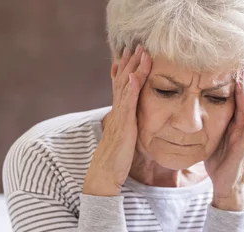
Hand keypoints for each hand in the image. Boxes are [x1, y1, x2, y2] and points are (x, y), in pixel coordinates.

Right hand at [83, 44, 151, 195]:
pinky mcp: (123, 127)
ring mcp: (119, 119)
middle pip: (122, 82)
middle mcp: (117, 113)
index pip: (121, 87)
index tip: (132, 54)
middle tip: (137, 44)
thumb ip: (128, 127)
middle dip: (130, 63)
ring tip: (139, 52)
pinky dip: (130, 89)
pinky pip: (127, 105)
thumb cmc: (115, 161)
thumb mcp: (124, 139)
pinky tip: (134, 76)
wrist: (104, 175)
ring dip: (132, 69)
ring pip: (125, 89)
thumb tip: (132, 121)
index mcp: (118, 115)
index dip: (126, 70)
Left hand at [205, 70, 243, 210]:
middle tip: (238, 63)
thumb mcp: (208, 140)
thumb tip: (189, 116)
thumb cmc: (217, 163)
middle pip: (240, 100)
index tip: (225, 68)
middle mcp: (238, 126)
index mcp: (229, 124)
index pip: (230, 100)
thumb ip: (205, 127)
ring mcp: (243, 134)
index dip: (229, 85)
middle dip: (240, 82)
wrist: (225, 184)